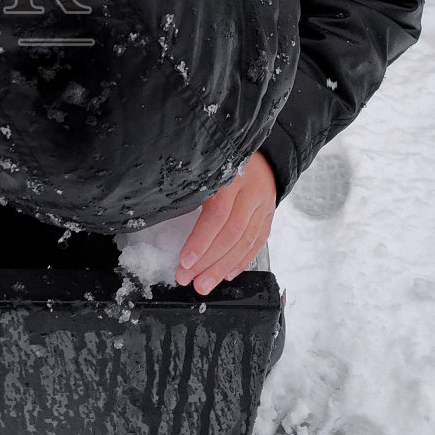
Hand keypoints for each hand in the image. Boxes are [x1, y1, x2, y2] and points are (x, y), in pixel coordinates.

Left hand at [175, 151, 276, 292]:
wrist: (263, 149)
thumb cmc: (221, 155)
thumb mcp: (204, 164)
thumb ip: (191, 187)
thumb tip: (165, 211)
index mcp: (230, 175)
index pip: (217, 214)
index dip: (201, 240)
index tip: (184, 260)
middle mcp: (251, 191)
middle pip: (231, 233)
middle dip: (208, 261)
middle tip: (187, 279)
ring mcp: (263, 204)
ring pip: (244, 242)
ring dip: (222, 267)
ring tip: (204, 284)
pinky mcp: (269, 213)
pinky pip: (257, 241)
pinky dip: (242, 260)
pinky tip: (228, 274)